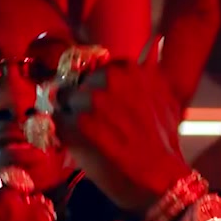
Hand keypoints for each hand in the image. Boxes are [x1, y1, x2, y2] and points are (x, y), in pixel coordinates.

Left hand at [56, 43, 191, 212]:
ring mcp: (89, 100)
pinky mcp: (74, 124)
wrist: (159, 177)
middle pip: (75, 83)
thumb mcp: (165, 97)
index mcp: (128, 69)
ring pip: (62, 101)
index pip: (93, 69)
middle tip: (88, 121)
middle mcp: (107, 79)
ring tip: (82, 135)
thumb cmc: (163, 141)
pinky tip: (75, 144)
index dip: (90, 88)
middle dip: (76, 101)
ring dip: (66, 116)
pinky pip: (54, 121)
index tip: (94, 102)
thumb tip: (153, 43)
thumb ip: (150, 73)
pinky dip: (60, 132)